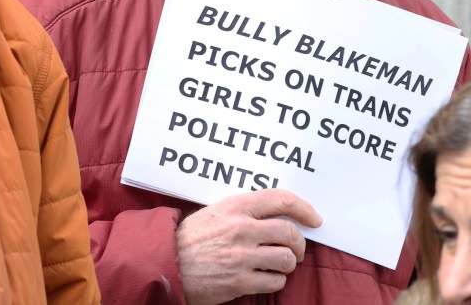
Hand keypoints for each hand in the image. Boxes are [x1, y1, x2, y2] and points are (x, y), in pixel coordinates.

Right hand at [177, 189, 322, 304]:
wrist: (168, 263)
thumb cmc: (191, 237)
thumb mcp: (214, 212)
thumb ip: (242, 210)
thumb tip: (275, 213)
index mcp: (234, 207)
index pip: (280, 200)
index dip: (304, 208)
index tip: (314, 218)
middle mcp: (241, 229)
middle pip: (290, 233)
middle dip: (300, 244)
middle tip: (295, 249)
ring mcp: (242, 256)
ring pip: (287, 259)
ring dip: (288, 263)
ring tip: (277, 263)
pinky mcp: (240, 281)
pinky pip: (276, 281)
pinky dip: (275, 280)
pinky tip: (264, 276)